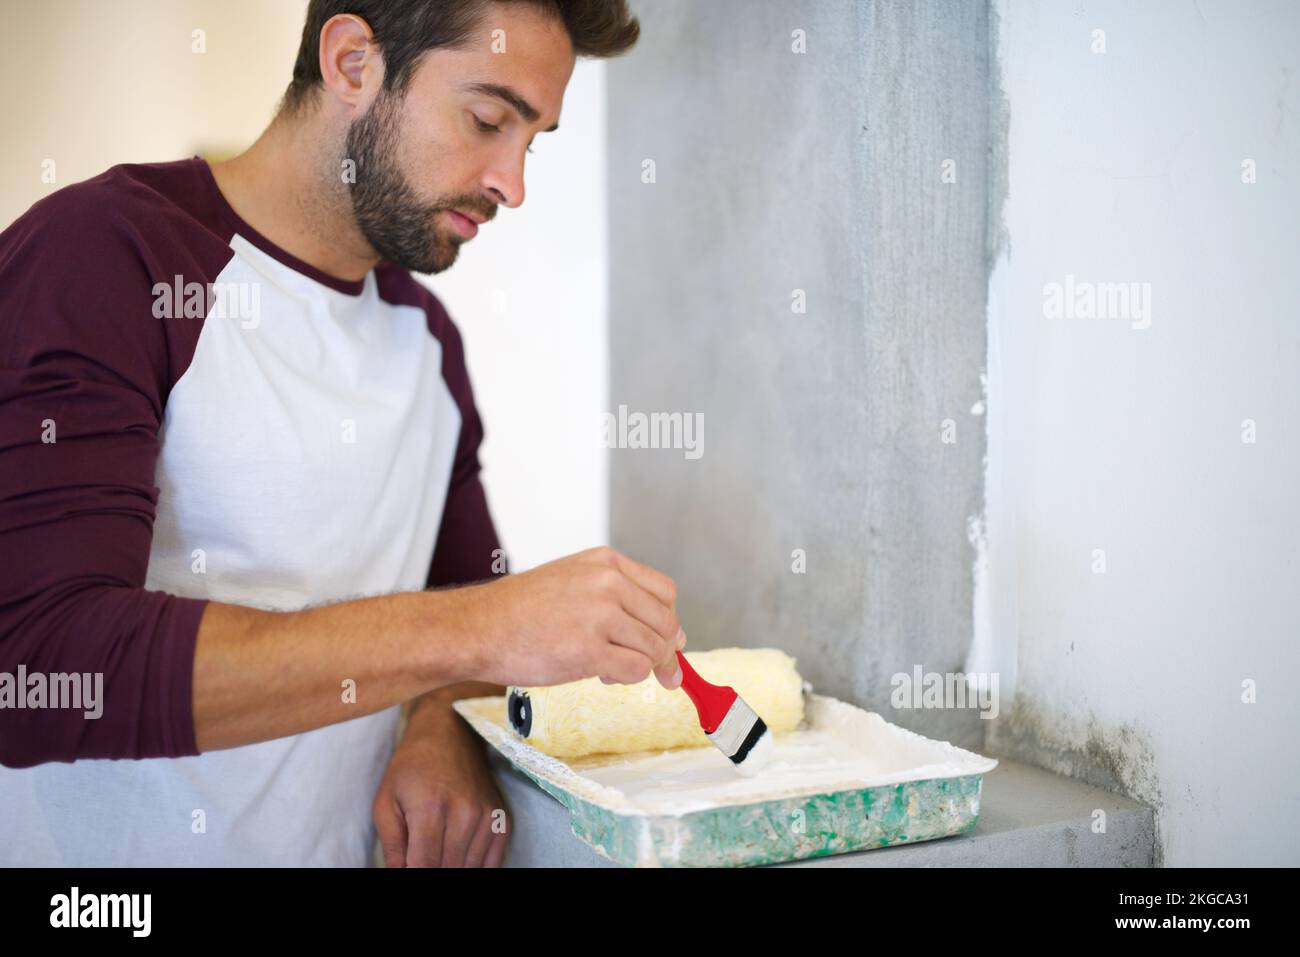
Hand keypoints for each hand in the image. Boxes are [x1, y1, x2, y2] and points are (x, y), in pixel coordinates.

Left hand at [372, 706, 508, 866]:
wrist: (449, 733)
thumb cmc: (411, 768)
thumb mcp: (386, 803)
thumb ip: (392, 846)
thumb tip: (400, 875)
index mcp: (431, 808)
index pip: (425, 866)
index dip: (415, 876)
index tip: (410, 867)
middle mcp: (465, 813)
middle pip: (449, 870)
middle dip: (433, 869)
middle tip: (422, 855)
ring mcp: (488, 816)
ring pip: (471, 868)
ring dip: (453, 865)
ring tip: (439, 850)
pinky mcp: (502, 818)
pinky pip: (494, 862)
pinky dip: (476, 866)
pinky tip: (460, 855)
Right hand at [451, 546, 683, 689]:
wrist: (478, 628)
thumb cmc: (519, 611)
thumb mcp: (573, 582)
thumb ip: (616, 598)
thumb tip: (668, 633)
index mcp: (605, 562)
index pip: (664, 591)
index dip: (668, 620)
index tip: (667, 640)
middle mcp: (608, 583)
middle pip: (664, 621)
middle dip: (665, 651)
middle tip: (661, 671)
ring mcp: (600, 615)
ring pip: (653, 648)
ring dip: (642, 666)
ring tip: (610, 667)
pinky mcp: (590, 650)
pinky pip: (634, 670)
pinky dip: (626, 679)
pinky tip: (602, 675)